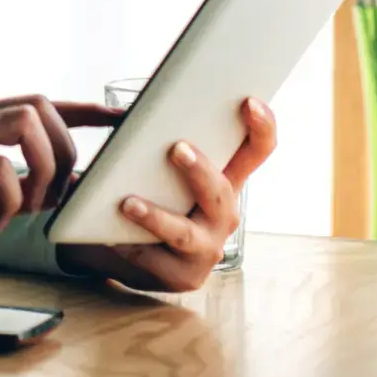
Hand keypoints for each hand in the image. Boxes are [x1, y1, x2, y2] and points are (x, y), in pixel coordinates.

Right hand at [0, 95, 123, 285]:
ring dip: (40, 172)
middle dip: (64, 151)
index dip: (84, 108)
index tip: (121, 118)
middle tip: (54, 195)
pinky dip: (9, 199)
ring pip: (24, 124)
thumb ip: (21, 191)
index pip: (38, 101)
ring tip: (26, 207)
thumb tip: (68, 190)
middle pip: (40, 105)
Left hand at [55, 96, 277, 292]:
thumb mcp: (157, 164)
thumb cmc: (145, 190)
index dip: (262, 127)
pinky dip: (133, 244)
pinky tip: (114, 235)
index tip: (249, 101)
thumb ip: (161, 139)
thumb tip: (138, 107)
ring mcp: (207, 248)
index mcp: (225, 180)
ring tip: (128, 204)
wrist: (119, 243)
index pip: (256, 151)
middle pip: (223, 192)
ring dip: (158, 217)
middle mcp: (224, 215)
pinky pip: (158, 259)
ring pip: (186, 232)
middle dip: (201, 172)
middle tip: (177, 149)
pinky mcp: (184, 275)